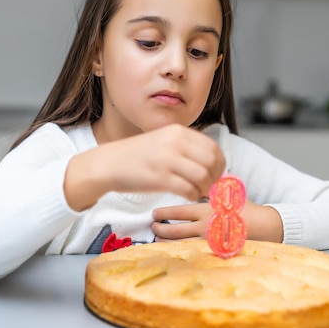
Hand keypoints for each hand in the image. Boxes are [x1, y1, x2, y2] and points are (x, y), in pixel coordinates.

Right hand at [64, 124, 225, 210]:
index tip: (215, 174)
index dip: (219, 165)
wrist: (109, 164)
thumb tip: (213, 162)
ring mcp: (167, 159)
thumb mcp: (164, 140)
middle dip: (215, 178)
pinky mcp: (159, 178)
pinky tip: (186, 195)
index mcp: (178, 131)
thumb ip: (187, 147)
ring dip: (204, 188)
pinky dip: (192, 195)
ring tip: (196, 191)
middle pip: (212, 162)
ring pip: (203, 177)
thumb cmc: (139, 155)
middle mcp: (175, 142)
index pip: (213, 148)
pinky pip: (188, 189)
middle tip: (208, 186)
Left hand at [151, 199, 283, 242]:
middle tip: (152, 226)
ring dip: (166, 241)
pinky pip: (192, 253)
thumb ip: (210, 191)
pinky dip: (179, 251)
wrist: (263, 226)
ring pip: (181, 244)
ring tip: (157, 238)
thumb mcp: (226, 194)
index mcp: (206, 210)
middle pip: (175, 230)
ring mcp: (209, 241)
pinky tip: (172, 250)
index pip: (179, 211)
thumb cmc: (245, 209)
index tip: (154, 213)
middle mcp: (205, 226)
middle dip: (160, 228)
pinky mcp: (214, 251)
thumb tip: (195, 181)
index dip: (164, 212)